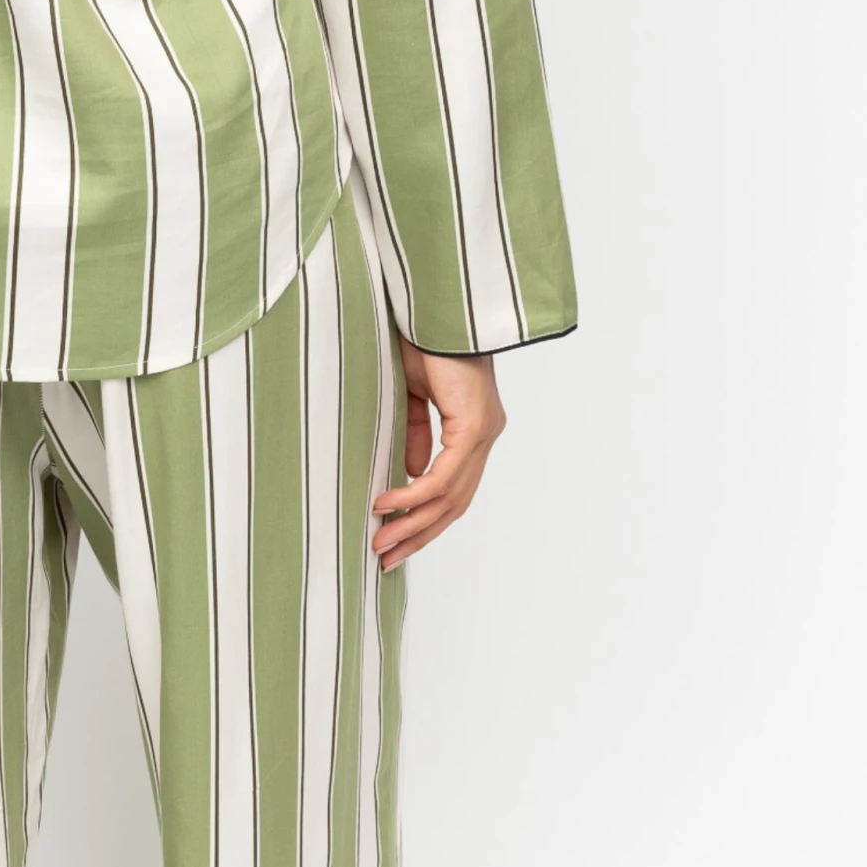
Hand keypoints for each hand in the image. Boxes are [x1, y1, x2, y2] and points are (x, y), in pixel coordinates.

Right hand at [371, 341, 506, 571]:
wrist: (438, 307)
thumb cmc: (425, 340)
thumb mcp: (414, 397)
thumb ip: (416, 435)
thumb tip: (411, 473)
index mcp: (475, 429)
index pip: (454, 491)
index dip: (425, 521)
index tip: (395, 543)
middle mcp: (486, 434)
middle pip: (455, 504)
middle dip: (418, 535)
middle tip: (386, 559)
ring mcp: (484, 431)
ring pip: (450, 496)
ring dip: (412, 523)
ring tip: (380, 541)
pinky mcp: (474, 425)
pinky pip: (443, 475)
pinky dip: (414, 493)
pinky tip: (387, 504)